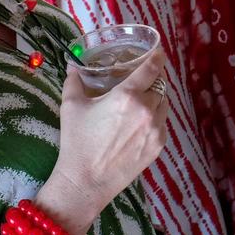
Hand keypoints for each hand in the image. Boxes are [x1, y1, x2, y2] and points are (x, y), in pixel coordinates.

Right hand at [37, 49, 169, 234]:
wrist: (86, 182)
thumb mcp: (71, 106)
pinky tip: (141, 123)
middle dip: (152, 80)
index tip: (158, 52)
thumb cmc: (77, 142)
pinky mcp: (158, 146)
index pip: (151, 68)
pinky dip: (155, 119)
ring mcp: (155, 129)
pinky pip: (163, 124)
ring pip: (163, 104)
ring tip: (142, 102)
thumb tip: (74, 66)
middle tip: (142, 80)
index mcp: (127, 96)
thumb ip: (75, 81)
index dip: (157, 56)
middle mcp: (146, 110)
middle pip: (159, 85)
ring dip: (156, 99)